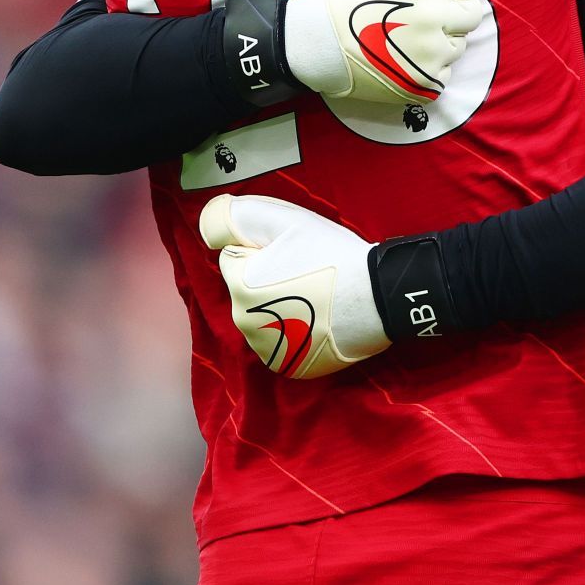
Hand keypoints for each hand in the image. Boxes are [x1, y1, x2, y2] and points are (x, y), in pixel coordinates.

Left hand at [199, 194, 387, 379]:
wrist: (377, 297)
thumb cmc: (332, 255)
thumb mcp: (283, 219)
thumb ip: (235, 218)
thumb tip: (207, 230)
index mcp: (239, 285)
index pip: (233, 259)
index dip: (262, 250)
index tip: (292, 253)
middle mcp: (244, 324)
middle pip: (246, 290)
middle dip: (267, 280)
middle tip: (306, 272)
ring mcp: (267, 350)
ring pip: (262, 317)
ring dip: (279, 307)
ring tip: (315, 296)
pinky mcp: (288, 367)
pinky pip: (281, 342)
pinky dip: (294, 333)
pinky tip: (317, 320)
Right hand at [283, 0, 486, 103]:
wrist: (316, 40)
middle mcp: (433, 17)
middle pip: (472, 10)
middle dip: (451, 6)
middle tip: (419, 7)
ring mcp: (430, 54)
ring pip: (460, 42)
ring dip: (441, 35)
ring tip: (406, 31)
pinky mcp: (425, 82)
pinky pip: (445, 70)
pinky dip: (429, 63)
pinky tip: (401, 53)